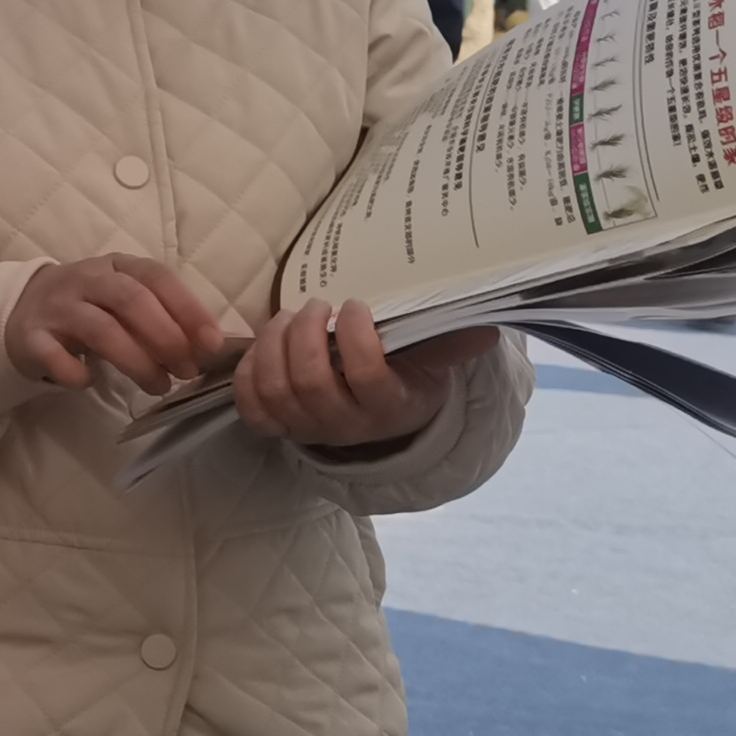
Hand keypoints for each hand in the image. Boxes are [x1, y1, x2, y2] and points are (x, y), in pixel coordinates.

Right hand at [6, 255, 232, 395]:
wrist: (20, 310)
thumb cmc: (89, 307)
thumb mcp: (124, 300)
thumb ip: (160, 316)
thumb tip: (206, 347)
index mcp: (117, 265)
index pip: (157, 278)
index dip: (188, 309)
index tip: (212, 343)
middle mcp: (86, 278)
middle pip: (131, 300)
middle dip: (166, 337)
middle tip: (186, 370)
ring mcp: (56, 306)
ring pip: (101, 329)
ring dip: (136, 361)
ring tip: (158, 387)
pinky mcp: (31, 335)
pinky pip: (55, 356)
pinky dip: (77, 373)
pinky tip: (90, 382)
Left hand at [235, 304, 494, 452]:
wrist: (379, 423)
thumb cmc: (404, 381)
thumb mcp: (431, 365)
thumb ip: (449, 346)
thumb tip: (487, 330)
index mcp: (387, 408)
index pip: (366, 376)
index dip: (355, 335)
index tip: (355, 305)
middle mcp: (344, 426)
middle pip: (310, 382)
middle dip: (306, 334)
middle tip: (316, 305)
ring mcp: (306, 430)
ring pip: (275, 389)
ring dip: (274, 344)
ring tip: (288, 317)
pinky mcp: (276, 428)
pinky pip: (251, 406)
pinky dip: (248, 371)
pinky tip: (264, 345)